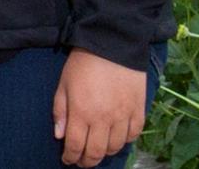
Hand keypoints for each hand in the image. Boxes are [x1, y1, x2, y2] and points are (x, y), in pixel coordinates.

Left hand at [52, 47, 145, 166]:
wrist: (113, 42)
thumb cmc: (83, 62)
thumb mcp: (64, 83)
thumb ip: (60, 110)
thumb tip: (60, 136)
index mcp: (82, 112)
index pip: (76, 147)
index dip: (70, 157)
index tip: (67, 159)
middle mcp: (103, 119)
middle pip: (96, 153)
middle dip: (87, 161)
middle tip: (82, 160)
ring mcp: (123, 116)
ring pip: (115, 148)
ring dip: (105, 152)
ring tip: (98, 149)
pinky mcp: (138, 110)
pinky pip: (133, 135)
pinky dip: (124, 141)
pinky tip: (117, 137)